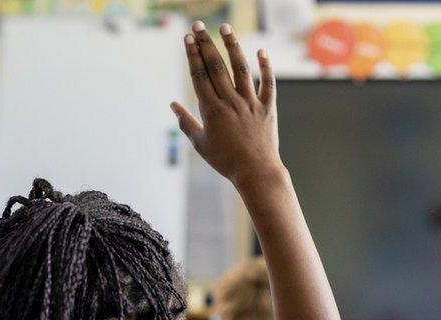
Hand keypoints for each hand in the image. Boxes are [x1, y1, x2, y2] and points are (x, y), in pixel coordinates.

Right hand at [171, 22, 284, 188]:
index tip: (187, 39)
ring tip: (225, 28)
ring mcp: (250, 103)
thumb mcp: (201, 144)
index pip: (200, 76)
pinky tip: (261, 51)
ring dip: (232, 46)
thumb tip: (173, 105)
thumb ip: (186, 122)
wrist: (256, 173)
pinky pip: (267, 83)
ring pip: (241, 69)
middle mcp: (230, 102)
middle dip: (206, 44)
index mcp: (211, 110)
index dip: (193, 55)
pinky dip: (265, 67)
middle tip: (198, 27)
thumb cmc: (225, 161)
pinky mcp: (267, 108)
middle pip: (216, 67)